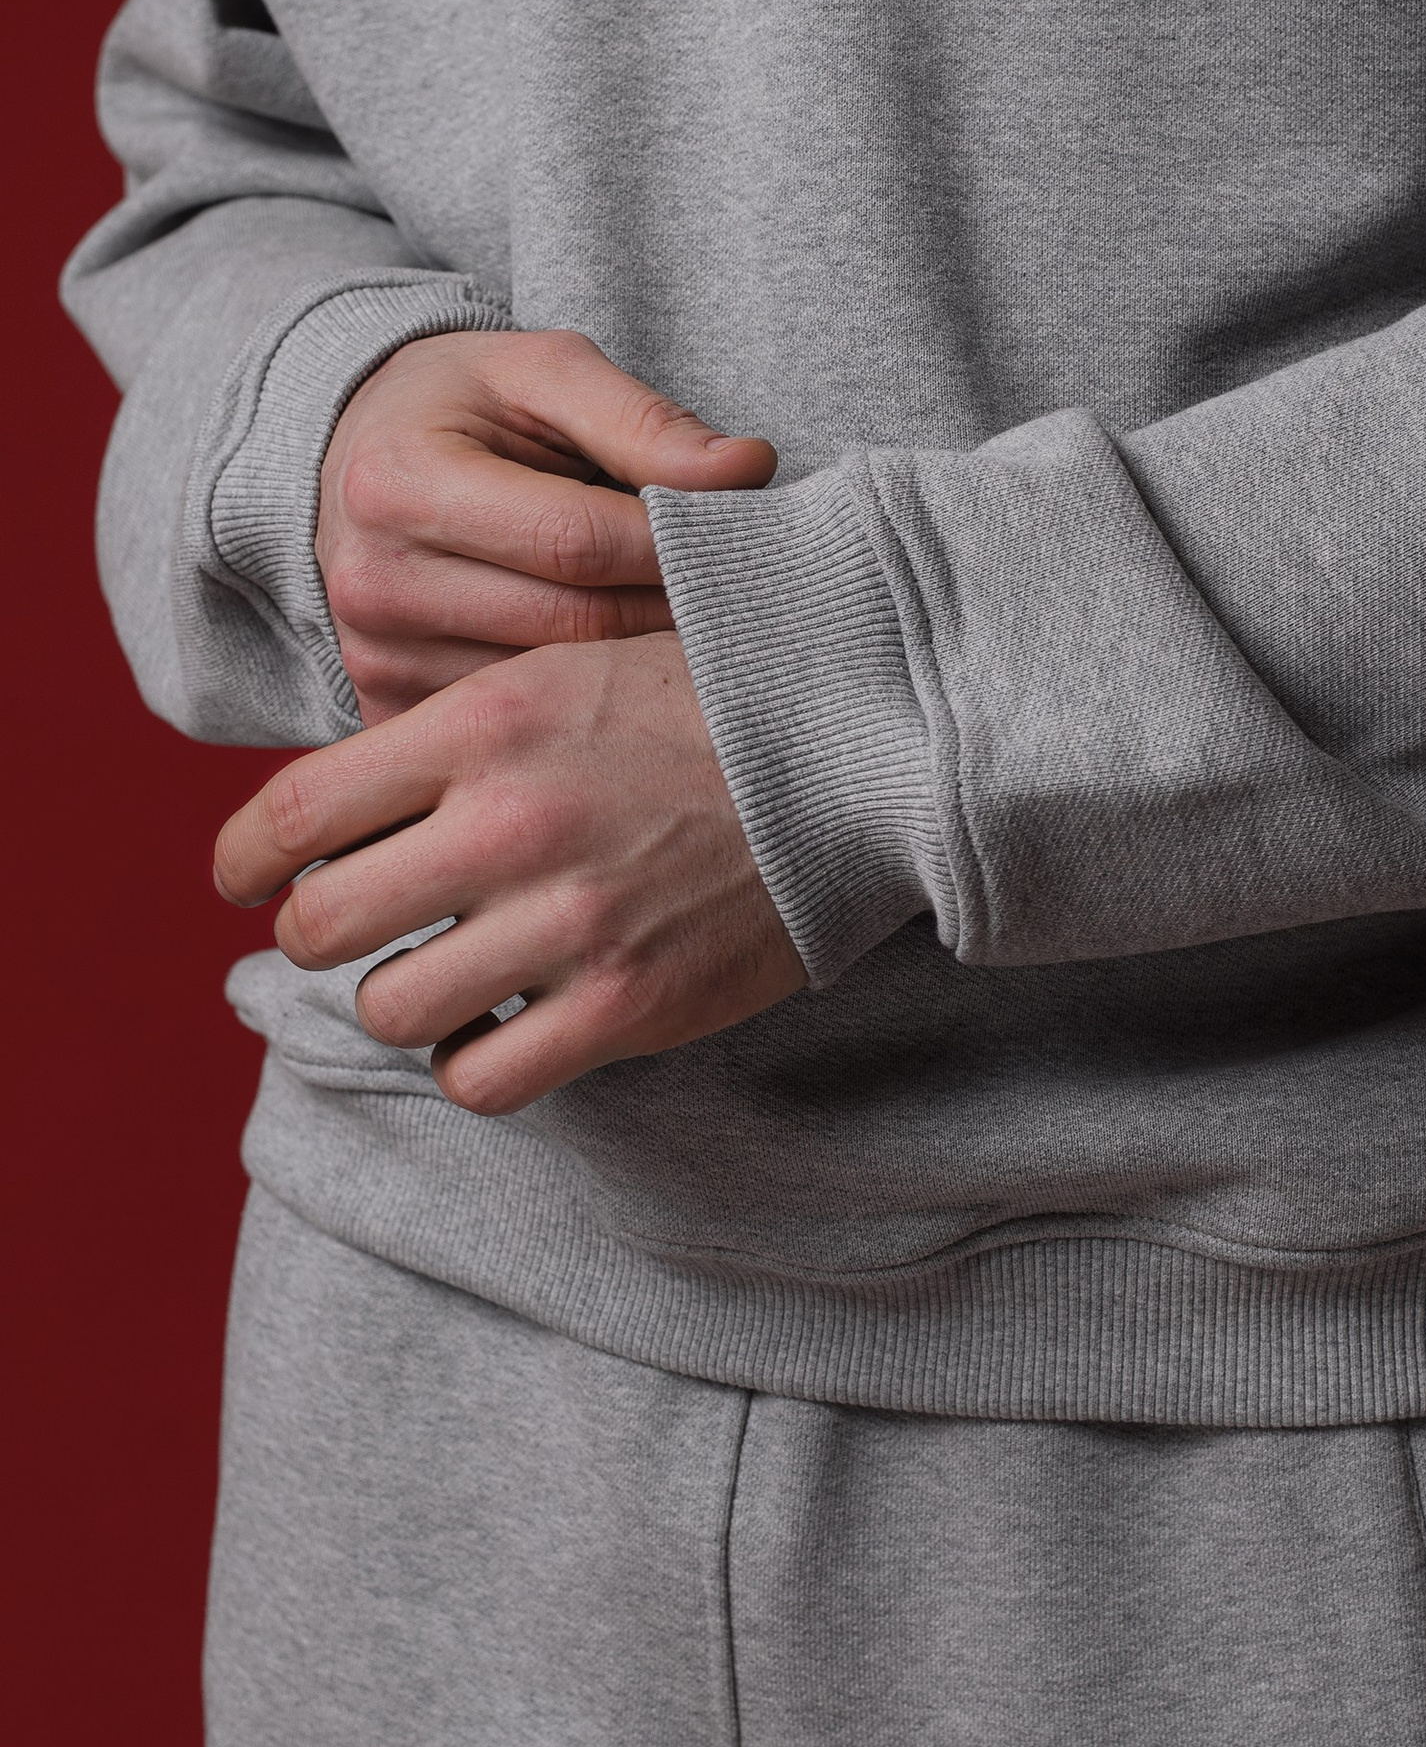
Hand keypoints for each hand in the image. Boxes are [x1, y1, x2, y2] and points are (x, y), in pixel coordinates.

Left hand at [214, 635, 805, 1111]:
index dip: (242, 861)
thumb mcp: (562, 667)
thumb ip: (452, 731)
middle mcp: (508, 823)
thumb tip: (340, 802)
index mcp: (480, 725)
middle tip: (358, 927)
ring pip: (391, 1009)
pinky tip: (506, 1026)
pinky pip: (482, 1078)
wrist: (862, 742)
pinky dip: (475, 1063)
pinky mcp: (628, 1003)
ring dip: (404, 999)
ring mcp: (567, 921)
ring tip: (447, 974)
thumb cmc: (708, 697)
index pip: (291, 813)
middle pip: (319, 924)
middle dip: (322, 932)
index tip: (244, 880)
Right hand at [318, 330, 775, 723]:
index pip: (577, 542)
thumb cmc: (464, 406)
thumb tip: (747, 470)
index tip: (745, 539)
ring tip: (693, 629)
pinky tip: (629, 675)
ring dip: (640, 666)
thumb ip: (643, 421)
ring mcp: (378, 661)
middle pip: (575, 625)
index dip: (678, 544)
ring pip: (558, 691)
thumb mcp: (546, 372)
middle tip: (746, 596)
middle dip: (674, 608)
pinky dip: (590, 705)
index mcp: (400, 484)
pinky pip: (522, 727)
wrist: (358, 455)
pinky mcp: (393, 711)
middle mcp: (375, 584)